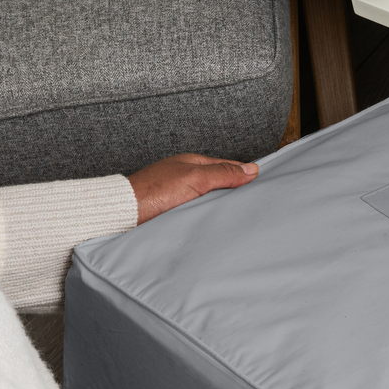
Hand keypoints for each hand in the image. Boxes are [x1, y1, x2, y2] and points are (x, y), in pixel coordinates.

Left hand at [127, 153, 258, 224]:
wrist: (124, 214)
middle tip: (257, 202)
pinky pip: (198, 212)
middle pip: (219, 183)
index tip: (263, 183)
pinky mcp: (173, 212)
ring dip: (222, 206)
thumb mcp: (195, 178)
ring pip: (209, 198)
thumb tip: (251, 169)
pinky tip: (216, 224)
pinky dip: (209, 216)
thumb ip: (223, 173)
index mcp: (192, 163)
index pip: (227, 166)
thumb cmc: (154, 193)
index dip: (245, 174)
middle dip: (236, 191)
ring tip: (241, 215)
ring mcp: (179, 195)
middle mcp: (186, 177)